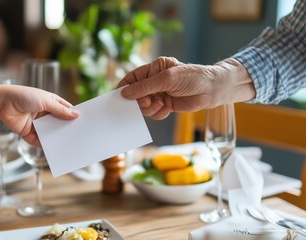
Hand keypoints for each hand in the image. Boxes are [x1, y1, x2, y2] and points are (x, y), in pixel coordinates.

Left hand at [0, 85, 78, 145]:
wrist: (2, 103)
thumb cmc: (24, 96)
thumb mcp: (45, 101)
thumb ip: (60, 110)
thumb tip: (76, 115)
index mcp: (50, 102)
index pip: (66, 110)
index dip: (74, 116)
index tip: (84, 123)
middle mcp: (45, 113)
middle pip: (59, 123)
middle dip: (66, 129)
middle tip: (78, 137)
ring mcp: (37, 123)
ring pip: (50, 133)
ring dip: (56, 138)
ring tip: (68, 145)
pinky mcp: (28, 133)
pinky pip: (39, 140)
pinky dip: (45, 145)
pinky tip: (53, 149)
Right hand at [118, 57, 254, 119]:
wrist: (213, 90)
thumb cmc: (193, 77)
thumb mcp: (166, 79)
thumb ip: (145, 87)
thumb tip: (125, 93)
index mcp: (154, 69)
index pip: (132, 78)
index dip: (124, 87)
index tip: (118, 97)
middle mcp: (155, 81)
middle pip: (136, 94)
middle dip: (139, 101)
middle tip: (146, 102)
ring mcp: (160, 93)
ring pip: (144, 106)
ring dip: (149, 108)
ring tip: (160, 105)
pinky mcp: (166, 105)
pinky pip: (154, 113)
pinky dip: (158, 113)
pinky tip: (166, 109)